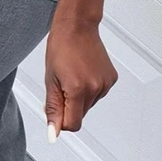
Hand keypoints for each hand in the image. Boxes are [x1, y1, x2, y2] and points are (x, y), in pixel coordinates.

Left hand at [44, 18, 117, 141]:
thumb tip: (53, 133)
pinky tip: (83, 73)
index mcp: (78, 89)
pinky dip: (89, 89)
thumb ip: (53, 110)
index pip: (72, 124)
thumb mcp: (50, 81)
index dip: (61, 122)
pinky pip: (97, 95)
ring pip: (88, 106)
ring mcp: (105, 84)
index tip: (55, 114)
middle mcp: (95, 88)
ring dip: (78, 98)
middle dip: (68, 107)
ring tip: (72, 76)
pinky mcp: (111, 79)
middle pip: (80, 116)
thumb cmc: (61, 48)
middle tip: (60, 87)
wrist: (77, 27)